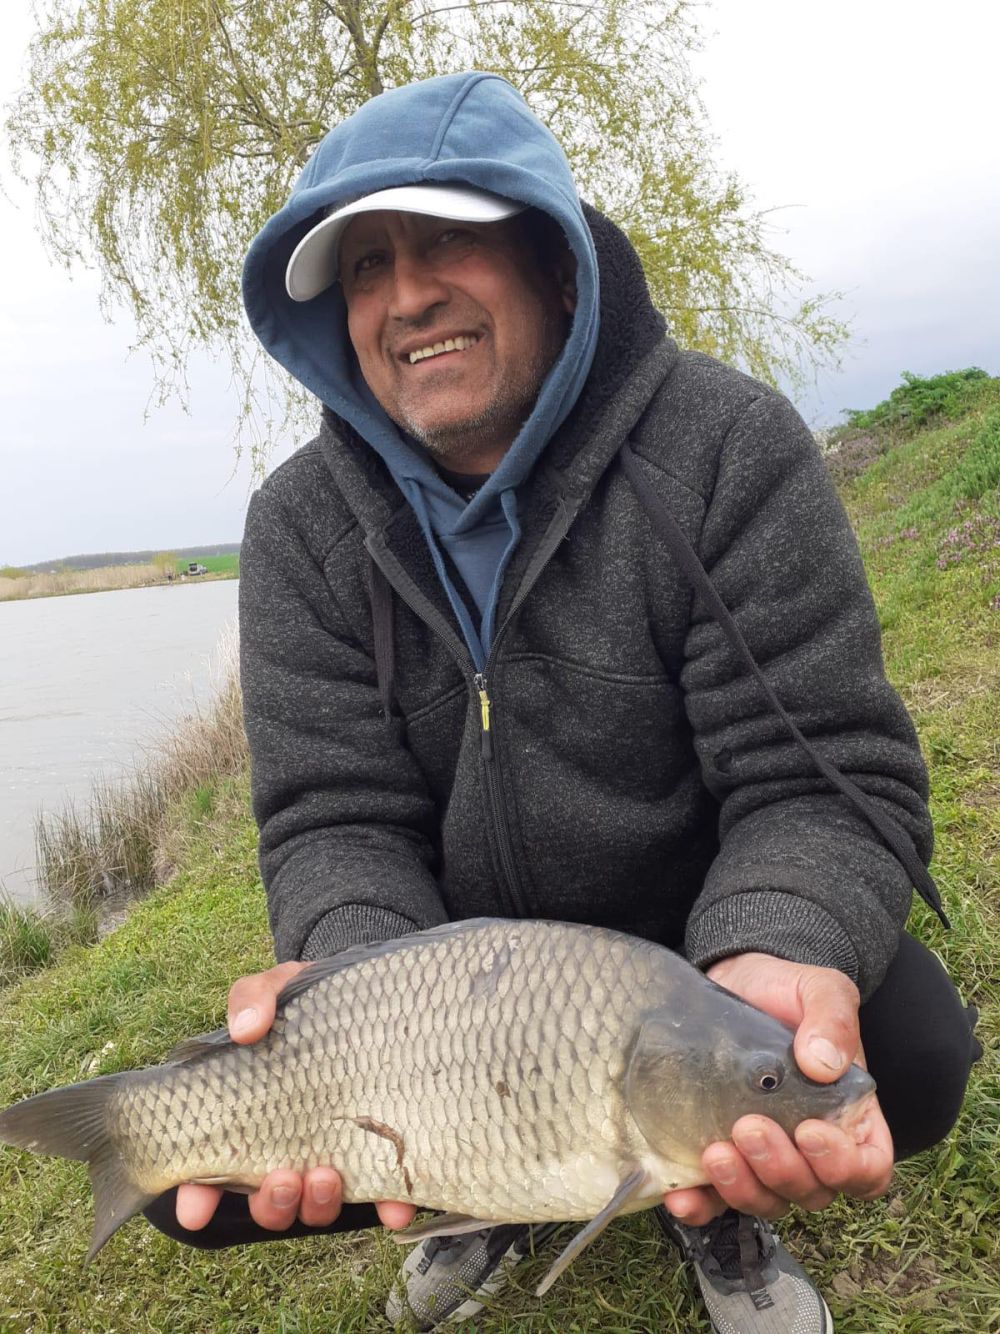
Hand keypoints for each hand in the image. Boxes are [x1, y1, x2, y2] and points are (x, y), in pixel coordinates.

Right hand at [175, 959, 415, 1232]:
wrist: (367, 997)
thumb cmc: (307, 1000)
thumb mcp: (275, 988)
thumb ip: (252, 999)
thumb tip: (245, 1029)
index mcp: (250, 1117)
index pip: (210, 1170)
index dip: (197, 1197)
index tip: (194, 1211)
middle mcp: (288, 1146)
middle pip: (269, 1201)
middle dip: (271, 1204)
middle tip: (283, 1178)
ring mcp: (333, 1154)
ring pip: (315, 1205)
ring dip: (316, 1205)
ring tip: (327, 1177)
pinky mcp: (378, 1154)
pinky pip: (381, 1193)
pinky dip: (387, 1206)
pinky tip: (395, 1205)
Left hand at [663, 952, 892, 1225]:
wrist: (733, 980)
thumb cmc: (785, 990)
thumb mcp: (820, 989)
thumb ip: (833, 1018)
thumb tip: (823, 1065)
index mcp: (849, 1115)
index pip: (866, 1168)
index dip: (845, 1167)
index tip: (810, 1132)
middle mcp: (810, 1147)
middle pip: (812, 1190)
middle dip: (782, 1169)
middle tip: (749, 1126)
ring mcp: (763, 1156)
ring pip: (766, 1200)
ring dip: (743, 1187)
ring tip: (715, 1152)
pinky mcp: (721, 1154)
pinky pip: (715, 1199)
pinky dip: (701, 1205)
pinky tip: (680, 1195)